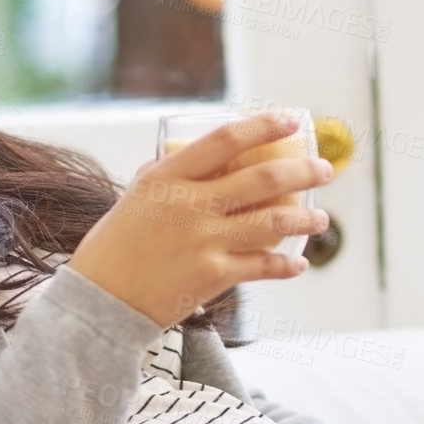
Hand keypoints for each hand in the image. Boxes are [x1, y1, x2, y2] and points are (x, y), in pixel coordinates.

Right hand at [67, 111, 333, 328]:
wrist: (100, 303)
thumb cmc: (112, 248)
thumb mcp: (134, 199)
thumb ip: (165, 177)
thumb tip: (193, 155)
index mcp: (167, 178)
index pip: (225, 140)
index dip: (263, 126)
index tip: (289, 120)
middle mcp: (189, 205)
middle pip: (262, 178)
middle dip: (303, 171)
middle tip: (323, 170)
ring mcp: (204, 241)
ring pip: (273, 222)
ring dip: (305, 218)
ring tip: (320, 217)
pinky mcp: (213, 277)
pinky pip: (262, 266)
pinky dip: (285, 266)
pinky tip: (297, 264)